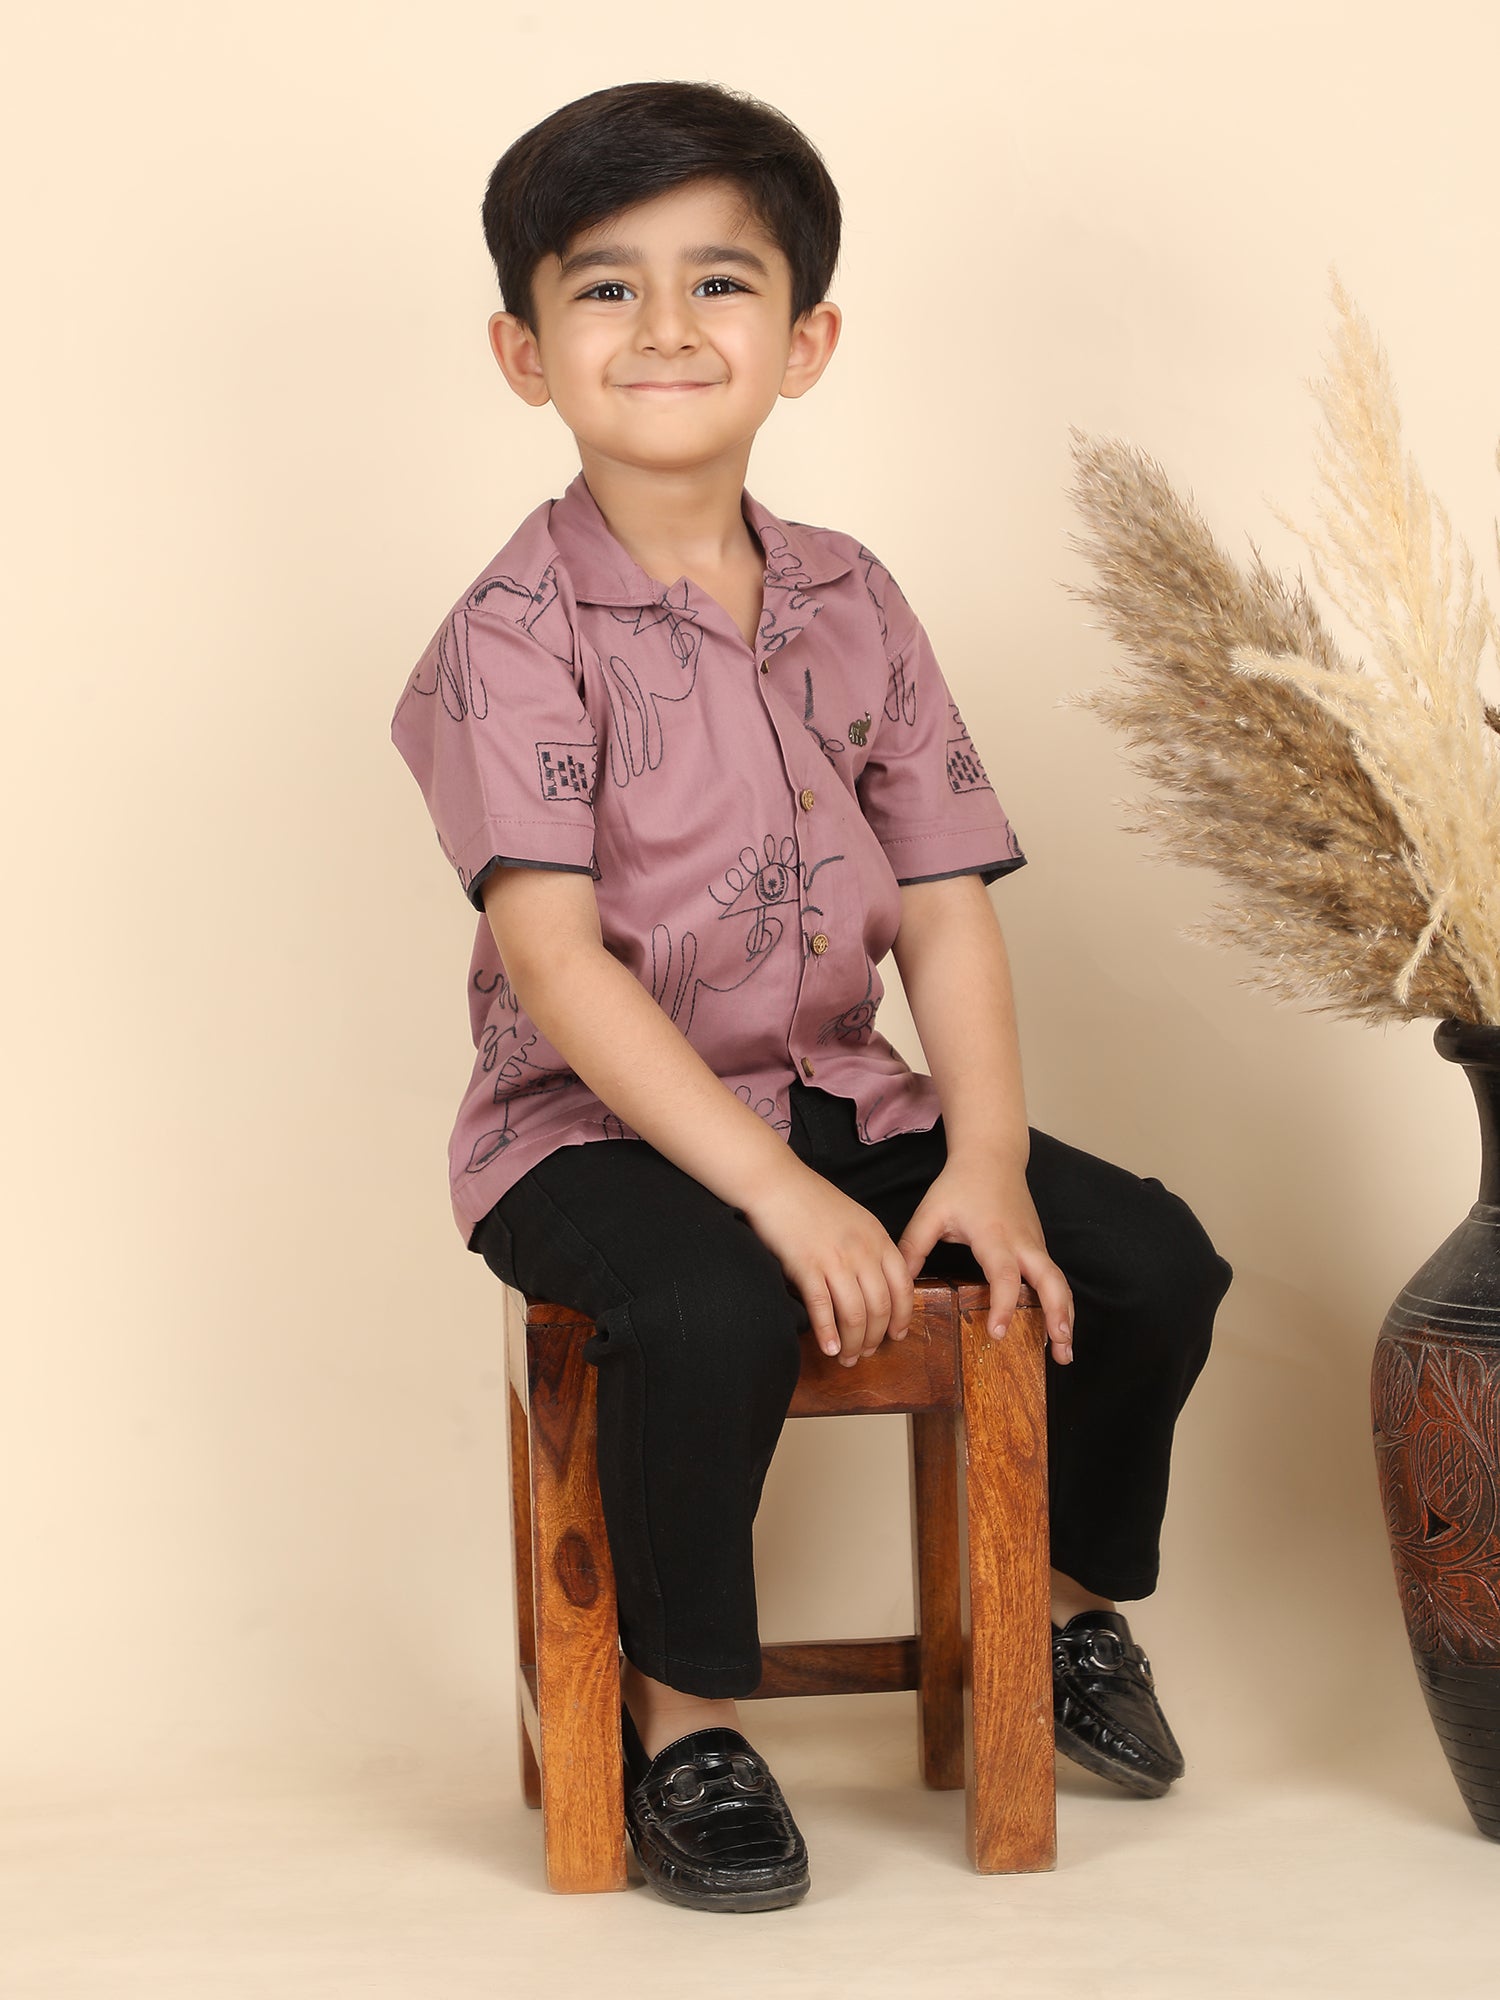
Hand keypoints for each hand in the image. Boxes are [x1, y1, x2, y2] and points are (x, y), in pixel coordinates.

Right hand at [741, 1164, 914, 1366]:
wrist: (775, 1183)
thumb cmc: (810, 1200)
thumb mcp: (854, 1218)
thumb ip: (869, 1247)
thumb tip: (873, 1284)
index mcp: (877, 1238)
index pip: (902, 1287)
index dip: (901, 1317)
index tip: (896, 1336)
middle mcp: (862, 1251)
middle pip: (879, 1307)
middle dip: (874, 1338)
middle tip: (865, 1354)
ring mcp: (835, 1259)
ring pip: (854, 1314)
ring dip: (852, 1343)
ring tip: (845, 1358)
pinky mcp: (807, 1266)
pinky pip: (822, 1308)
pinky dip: (827, 1333)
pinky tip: (827, 1348)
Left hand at [896, 1154, 1074, 1364]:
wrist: (992, 1155)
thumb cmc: (959, 1184)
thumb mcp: (931, 1212)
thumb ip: (913, 1247)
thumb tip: (897, 1282)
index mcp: (993, 1235)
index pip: (1004, 1275)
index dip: (1003, 1305)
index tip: (998, 1333)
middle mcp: (1022, 1242)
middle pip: (1051, 1280)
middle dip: (1058, 1315)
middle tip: (1059, 1351)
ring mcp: (1035, 1244)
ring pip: (1060, 1282)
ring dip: (1066, 1316)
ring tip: (1065, 1353)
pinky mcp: (1039, 1247)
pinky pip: (1054, 1278)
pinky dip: (1061, 1304)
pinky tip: (1057, 1329)